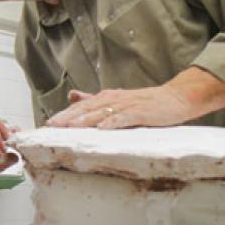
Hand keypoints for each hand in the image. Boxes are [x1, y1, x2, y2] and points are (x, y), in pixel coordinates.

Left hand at [46, 67, 224, 128]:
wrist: (177, 98)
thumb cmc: (148, 103)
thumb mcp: (118, 101)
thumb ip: (95, 100)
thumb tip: (73, 96)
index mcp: (108, 98)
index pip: (81, 107)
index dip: (64, 115)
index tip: (47, 125)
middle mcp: (115, 99)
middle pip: (87, 108)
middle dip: (68, 118)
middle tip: (50, 127)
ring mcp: (129, 105)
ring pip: (102, 112)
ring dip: (84, 120)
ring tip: (69, 127)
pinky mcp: (142, 112)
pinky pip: (125, 118)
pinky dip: (113, 122)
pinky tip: (102, 128)